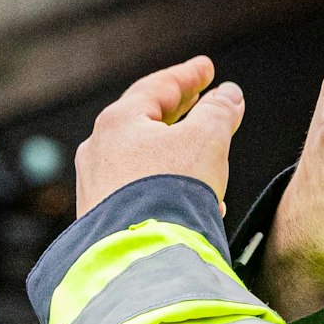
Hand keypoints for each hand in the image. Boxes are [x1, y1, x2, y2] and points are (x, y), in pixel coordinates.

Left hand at [75, 56, 244, 216]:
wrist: (141, 255)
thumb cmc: (170, 192)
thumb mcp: (207, 140)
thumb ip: (219, 112)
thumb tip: (228, 95)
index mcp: (119, 121)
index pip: (158, 87)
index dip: (188, 76)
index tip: (206, 68)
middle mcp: (99, 150)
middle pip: (146, 120)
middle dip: (181, 114)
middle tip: (203, 101)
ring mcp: (96, 185)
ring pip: (143, 158)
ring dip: (177, 154)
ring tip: (206, 158)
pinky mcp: (101, 217)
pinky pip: (138, 189)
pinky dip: (166, 184)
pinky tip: (190, 199)